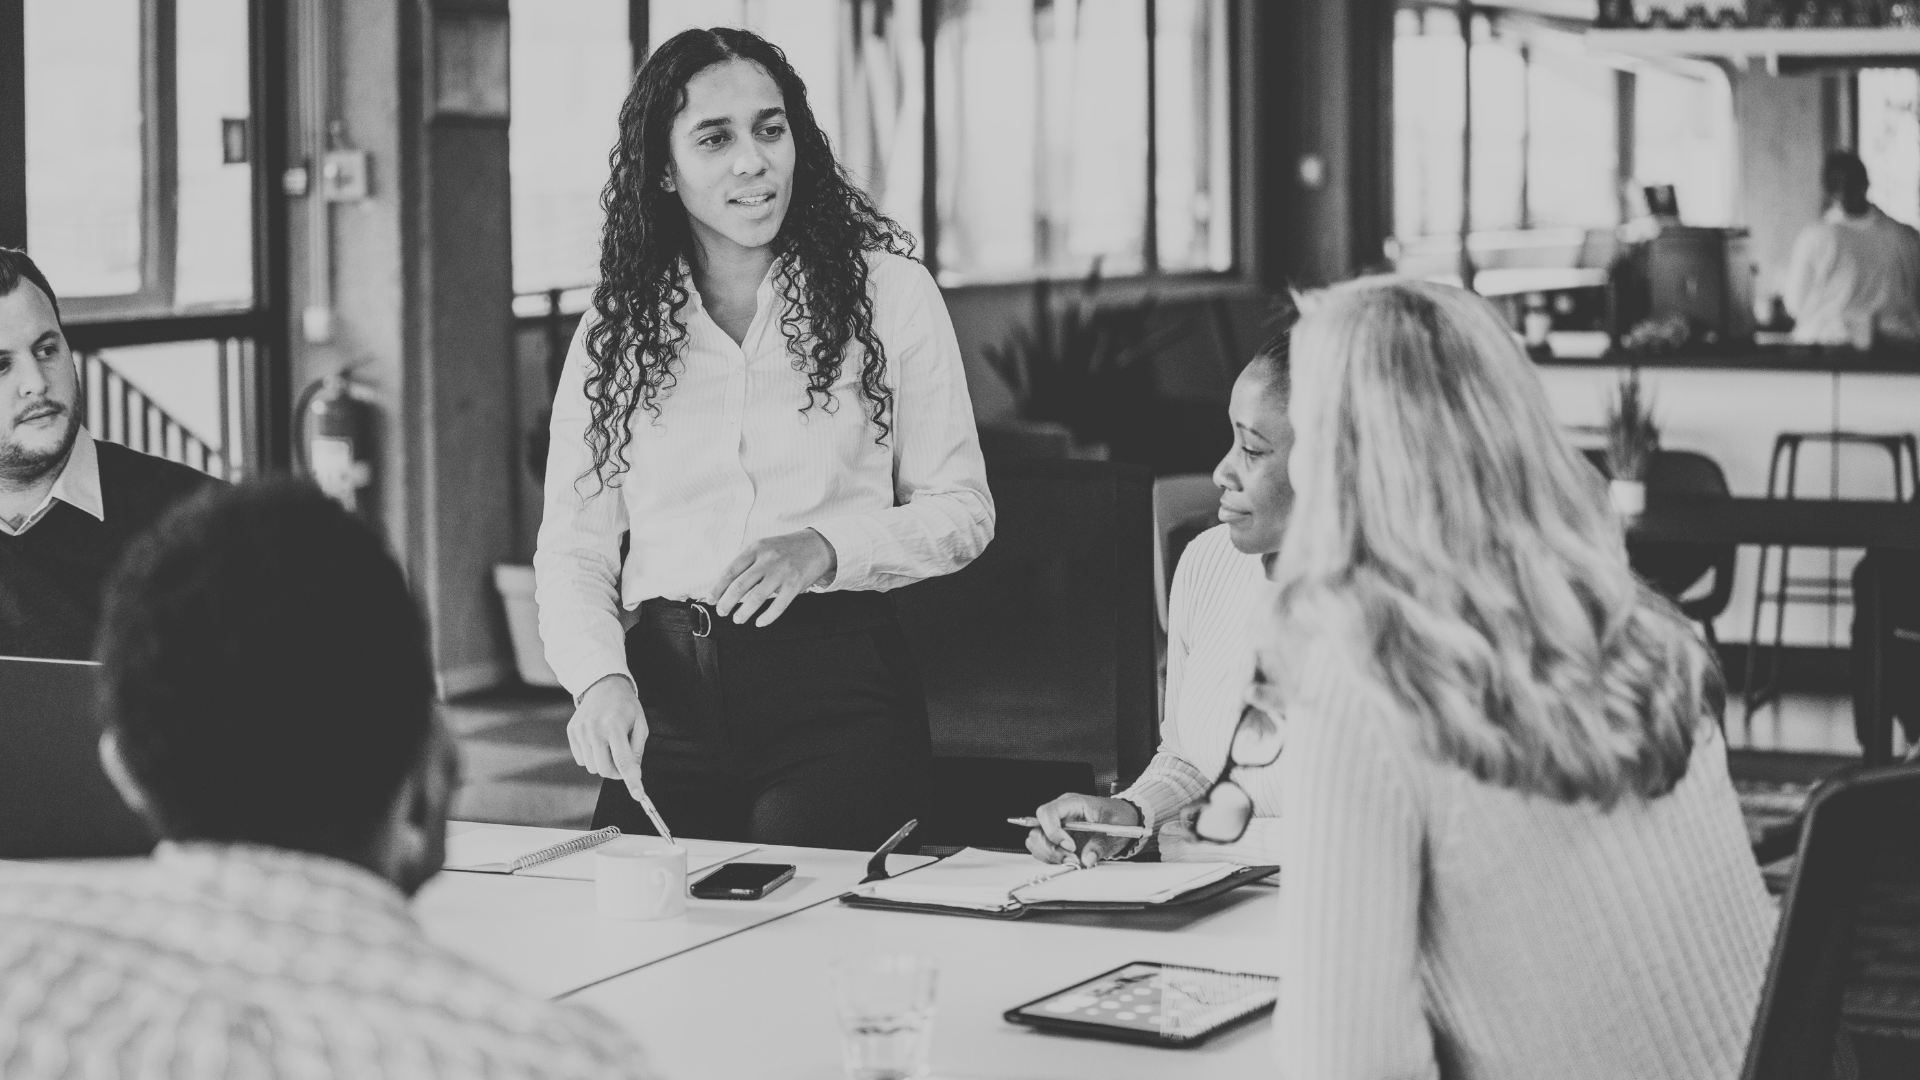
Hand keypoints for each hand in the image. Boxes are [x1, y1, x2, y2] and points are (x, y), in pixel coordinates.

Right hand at [567, 674, 648, 798]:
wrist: (603, 685)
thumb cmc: (626, 706)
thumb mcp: (640, 724)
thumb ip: (637, 750)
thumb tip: (634, 773)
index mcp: (614, 725)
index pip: (623, 760)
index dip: (631, 780)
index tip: (638, 795)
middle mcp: (594, 729)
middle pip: (604, 770)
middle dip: (617, 773)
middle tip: (624, 763)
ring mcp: (580, 730)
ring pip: (592, 767)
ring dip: (604, 764)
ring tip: (611, 746)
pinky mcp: (572, 732)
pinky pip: (582, 759)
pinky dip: (592, 757)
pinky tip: (598, 741)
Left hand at [708, 528, 837, 626]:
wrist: (818, 545)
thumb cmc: (786, 548)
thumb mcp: (764, 547)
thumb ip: (747, 562)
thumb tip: (726, 586)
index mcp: (756, 548)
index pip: (730, 571)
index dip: (718, 588)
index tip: (711, 600)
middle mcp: (768, 559)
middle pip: (740, 586)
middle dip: (727, 603)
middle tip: (722, 612)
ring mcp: (782, 572)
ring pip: (756, 598)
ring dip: (743, 612)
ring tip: (738, 619)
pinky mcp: (795, 584)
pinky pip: (778, 605)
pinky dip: (767, 617)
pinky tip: (759, 622)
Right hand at [1023, 794, 1142, 868]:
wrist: (1124, 819)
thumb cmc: (1118, 816)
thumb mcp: (1114, 828)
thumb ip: (1100, 844)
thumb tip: (1087, 859)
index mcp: (1071, 803)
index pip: (1047, 813)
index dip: (1053, 832)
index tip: (1070, 846)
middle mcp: (1060, 814)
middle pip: (1037, 830)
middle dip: (1051, 849)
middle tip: (1071, 858)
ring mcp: (1057, 827)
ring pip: (1037, 842)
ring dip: (1051, 856)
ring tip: (1072, 861)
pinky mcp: (1058, 840)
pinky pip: (1045, 850)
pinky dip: (1053, 860)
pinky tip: (1070, 860)